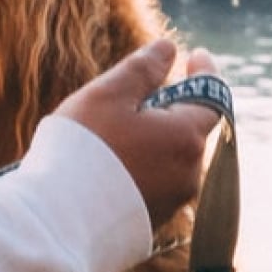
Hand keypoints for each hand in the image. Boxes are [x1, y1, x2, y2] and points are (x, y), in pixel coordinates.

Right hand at [54, 39, 222, 226]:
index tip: (194, 55)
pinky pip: (153, 186)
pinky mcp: (152, 223)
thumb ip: (142, 69)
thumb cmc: (84, 151)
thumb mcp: (109, 95)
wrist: (58, 222)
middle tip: (130, 100)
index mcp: (186, 137)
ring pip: (169, 160)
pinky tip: (104, 171)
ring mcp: (172, 202)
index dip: (205, 72)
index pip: (212, 98)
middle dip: (166, 111)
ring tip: (107, 140)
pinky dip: (138, 171)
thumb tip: (168, 47)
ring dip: (150, 143)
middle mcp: (190, 173)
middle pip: (186, 130)